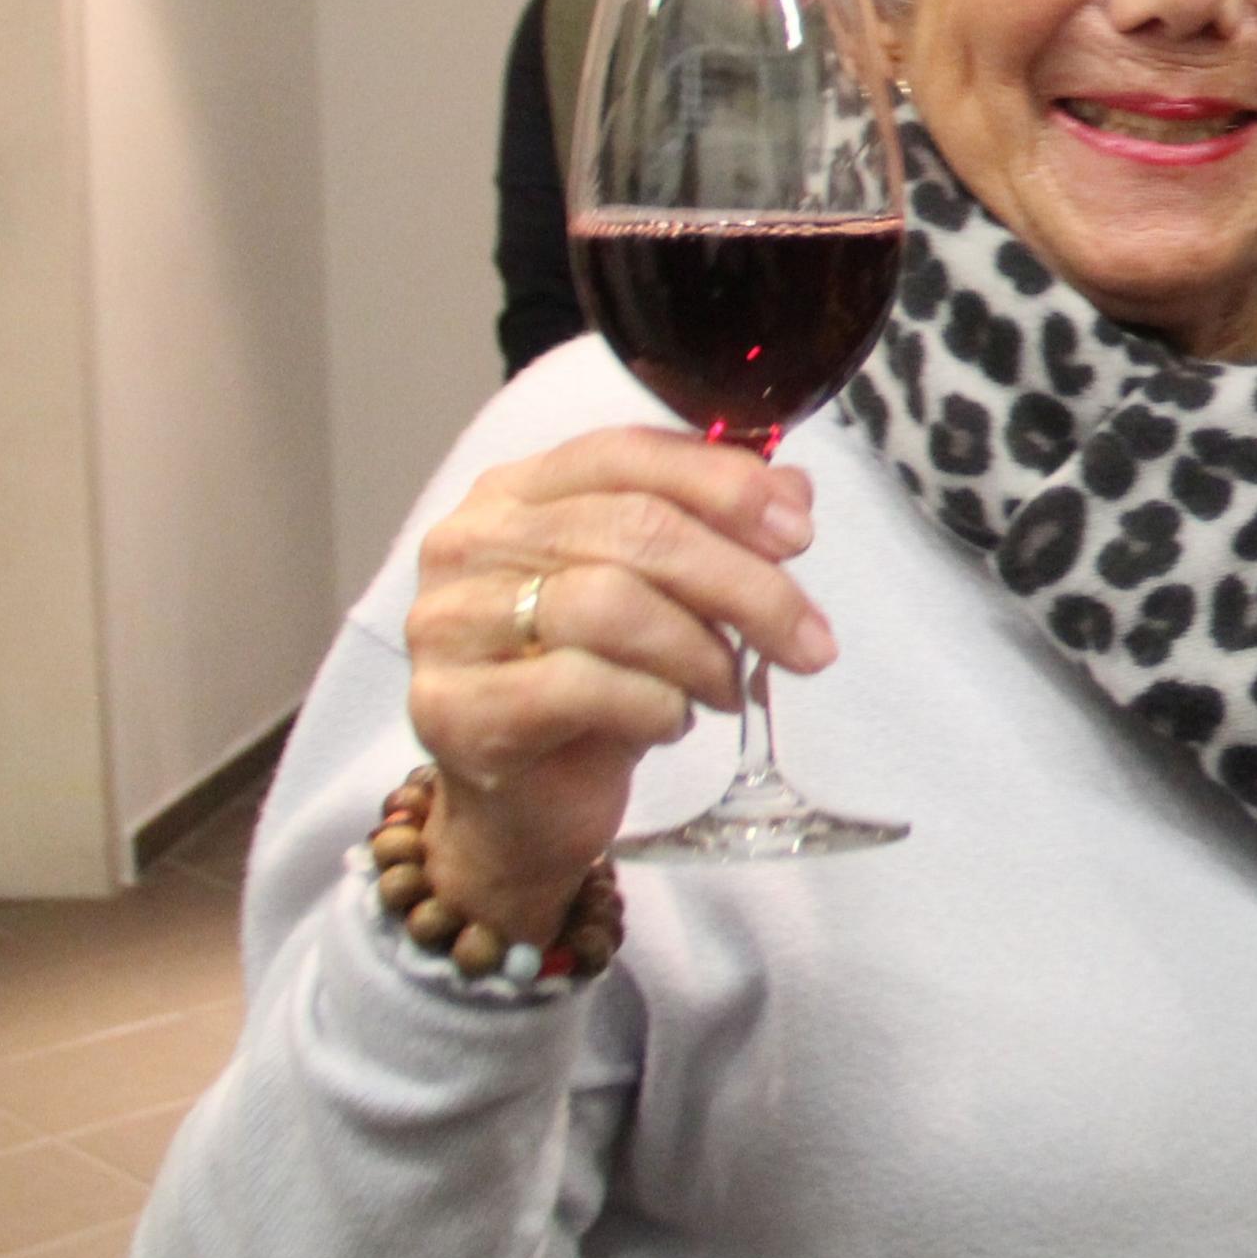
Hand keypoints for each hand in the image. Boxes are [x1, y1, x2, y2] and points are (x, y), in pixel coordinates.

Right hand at [402, 429, 837, 936]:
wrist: (524, 805)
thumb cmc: (594, 687)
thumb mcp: (666, 596)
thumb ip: (718, 528)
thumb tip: (792, 487)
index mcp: (516, 493)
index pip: (626, 452)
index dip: (724, 485)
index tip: (800, 534)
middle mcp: (469, 542)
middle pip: (634, 528)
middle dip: (745, 584)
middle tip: (808, 639)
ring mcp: (449, 624)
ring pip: (609, 603)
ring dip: (700, 651)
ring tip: (728, 688)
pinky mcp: (451, 708)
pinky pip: (579, 685)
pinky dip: (654, 705)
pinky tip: (673, 722)